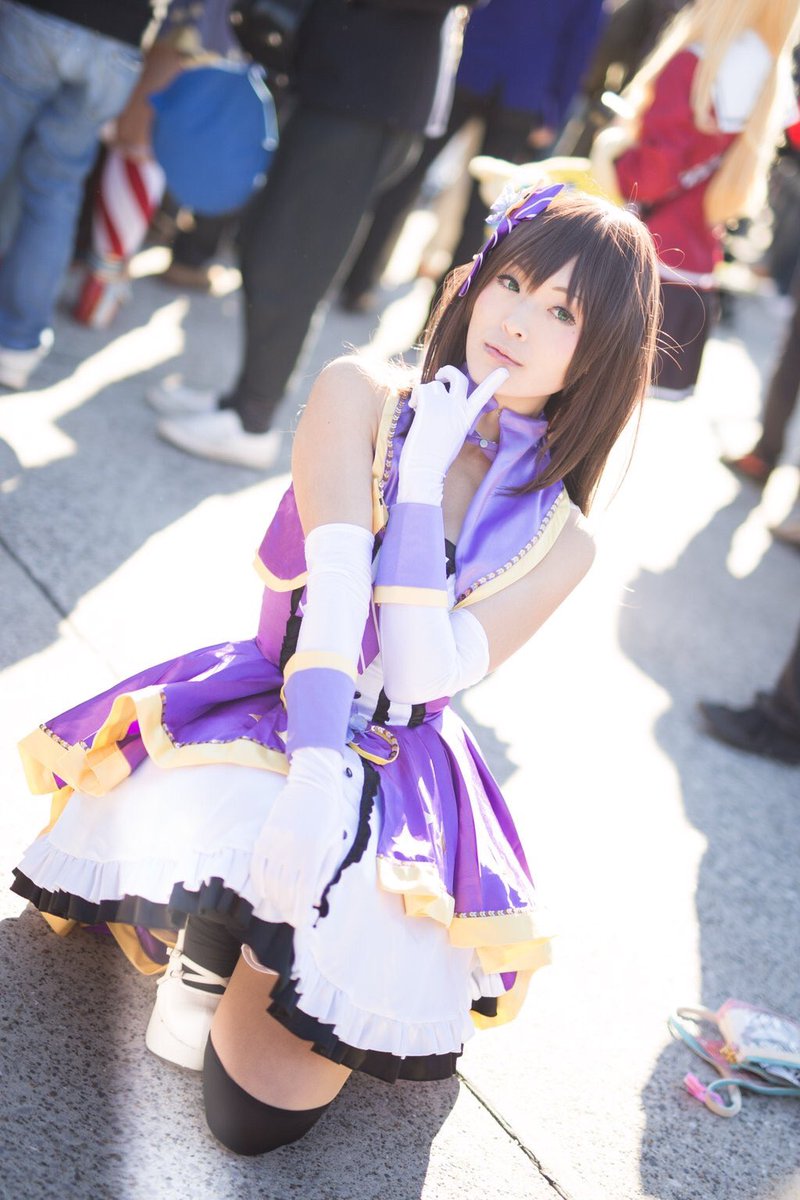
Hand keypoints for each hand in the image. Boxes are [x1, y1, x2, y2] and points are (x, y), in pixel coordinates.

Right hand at [249, 747, 350, 928]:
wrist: (313, 782)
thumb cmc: (329, 813)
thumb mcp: (335, 842)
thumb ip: (325, 870)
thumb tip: (315, 898)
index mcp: (313, 853)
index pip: (304, 892)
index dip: (301, 912)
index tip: (300, 924)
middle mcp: (293, 850)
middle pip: (285, 891)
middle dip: (288, 909)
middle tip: (291, 919)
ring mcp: (276, 842)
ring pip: (270, 881)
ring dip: (274, 899)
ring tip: (280, 908)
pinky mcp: (265, 835)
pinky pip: (257, 865)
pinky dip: (259, 882)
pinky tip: (265, 892)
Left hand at [398, 365, 507, 502]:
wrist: (425, 470)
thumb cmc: (436, 460)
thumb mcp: (453, 437)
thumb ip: (452, 419)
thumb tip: (440, 406)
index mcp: (467, 418)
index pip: (483, 396)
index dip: (493, 382)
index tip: (503, 371)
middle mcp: (458, 408)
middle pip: (459, 378)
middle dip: (449, 371)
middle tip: (440, 375)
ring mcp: (444, 404)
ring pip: (434, 384)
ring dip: (425, 393)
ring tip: (419, 407)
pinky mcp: (428, 404)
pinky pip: (421, 389)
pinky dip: (415, 397)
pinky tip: (413, 408)